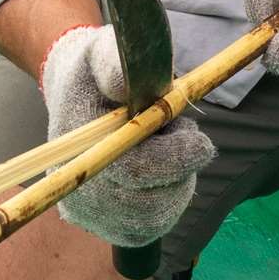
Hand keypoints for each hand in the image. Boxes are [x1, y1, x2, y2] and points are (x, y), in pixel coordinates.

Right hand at [39, 26, 214, 248]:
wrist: (76, 94)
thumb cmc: (93, 73)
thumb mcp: (101, 53)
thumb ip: (112, 63)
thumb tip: (124, 86)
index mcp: (75, 147)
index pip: (130, 171)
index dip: (172, 161)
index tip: (203, 144)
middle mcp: (76, 191)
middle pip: (147, 206)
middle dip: (179, 171)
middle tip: (182, 133)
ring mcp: (88, 214)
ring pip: (155, 219)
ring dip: (177, 184)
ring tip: (170, 146)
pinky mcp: (106, 226)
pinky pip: (151, 226)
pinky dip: (169, 199)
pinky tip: (163, 170)